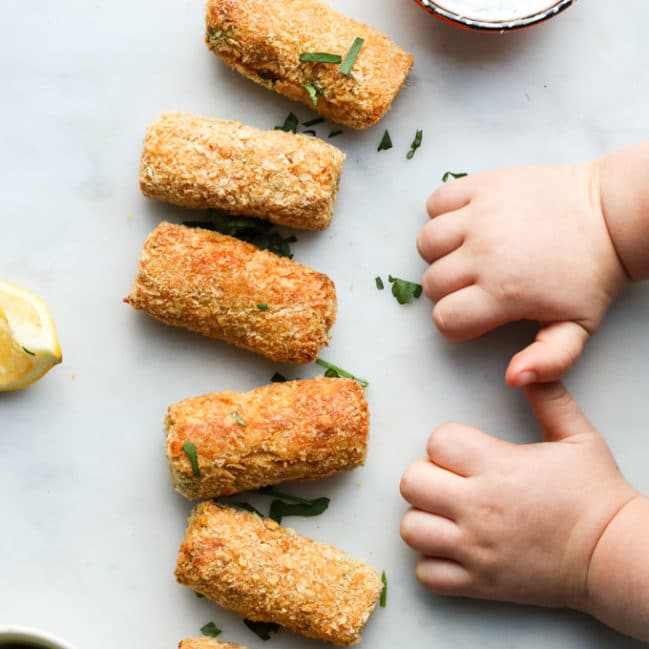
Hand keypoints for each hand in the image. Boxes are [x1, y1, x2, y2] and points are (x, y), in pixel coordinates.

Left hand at [399, 382, 635, 610]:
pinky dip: (432, 563)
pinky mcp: (479, 584)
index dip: (446, 442)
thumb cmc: (595, 495)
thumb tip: (524, 369)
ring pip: (411, 529)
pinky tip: (453, 549)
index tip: (462, 452)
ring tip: (446, 515)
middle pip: (412, 482)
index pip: (437, 440)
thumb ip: (547, 399)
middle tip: (448, 481)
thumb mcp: (577, 437)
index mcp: (498, 467)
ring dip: (423, 519)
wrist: (614, 555)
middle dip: (425, 477)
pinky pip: (427, 574)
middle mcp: (479, 507)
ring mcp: (476, 548)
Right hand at [417, 163, 628, 385]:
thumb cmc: (591, 274)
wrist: (609, 213)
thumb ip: (548, 361)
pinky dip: (441, 213)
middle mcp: (484, 252)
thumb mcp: (578, 328)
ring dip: (439, 253)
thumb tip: (513, 379)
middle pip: (432, 283)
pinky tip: (464, 223)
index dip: (457, 323)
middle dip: (449, 290)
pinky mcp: (483, 185)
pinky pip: (436, 201)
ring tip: (466, 253)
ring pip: (426, 243)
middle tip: (477, 283)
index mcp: (503, 291)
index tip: (477, 313)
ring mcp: (481, 215)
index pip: (445, 319)